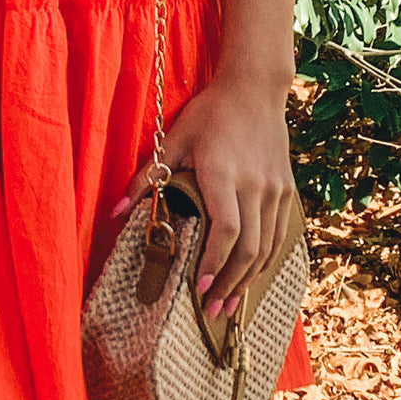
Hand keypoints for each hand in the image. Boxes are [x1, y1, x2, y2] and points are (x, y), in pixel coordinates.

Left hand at [112, 73, 295, 323]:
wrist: (255, 89)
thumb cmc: (210, 113)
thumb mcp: (173, 139)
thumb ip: (146, 177)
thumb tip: (114, 212)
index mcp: (224, 173)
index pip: (226, 229)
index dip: (214, 262)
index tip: (200, 287)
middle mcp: (255, 185)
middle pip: (248, 248)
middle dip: (229, 284)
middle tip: (211, 310)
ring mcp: (274, 189)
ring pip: (267, 247)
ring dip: (248, 280)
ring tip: (229, 306)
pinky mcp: (286, 189)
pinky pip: (278, 235)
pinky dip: (264, 261)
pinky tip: (250, 277)